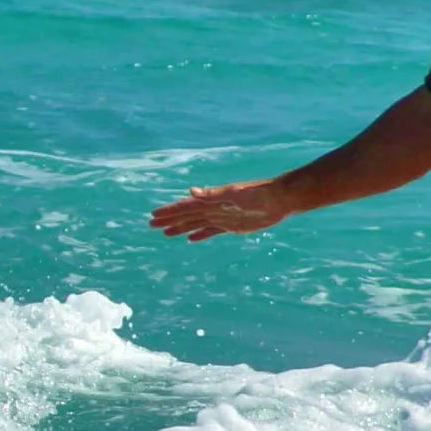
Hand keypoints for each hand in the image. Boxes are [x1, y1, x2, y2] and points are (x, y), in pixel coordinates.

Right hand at [148, 179, 295, 239]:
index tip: (154, 215)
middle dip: (169, 220)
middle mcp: (214, 208)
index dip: (169, 211)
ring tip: (166, 233)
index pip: (185, 207)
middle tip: (151, 224)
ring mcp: (222, 217)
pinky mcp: (232, 225)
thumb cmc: (258, 194)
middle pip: (187, 215)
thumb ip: (212, 193)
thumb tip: (191, 190)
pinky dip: (200, 234)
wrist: (278, 200)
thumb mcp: (234, 193)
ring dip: (181, 227)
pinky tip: (191, 239)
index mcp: (211, 200)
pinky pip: (211, 231)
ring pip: (196, 223)